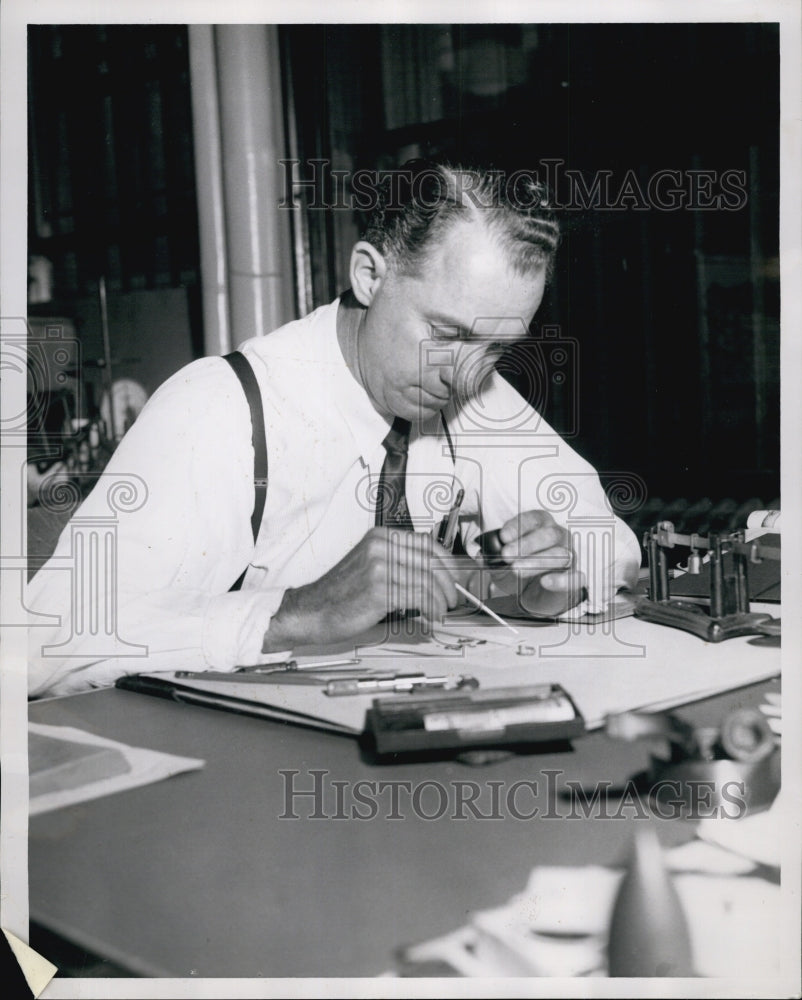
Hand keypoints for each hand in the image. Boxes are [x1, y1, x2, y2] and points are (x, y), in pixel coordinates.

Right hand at [262, 527, 466, 649]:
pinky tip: (431, 615)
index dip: (448, 563)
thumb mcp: (369, 567)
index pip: (427, 543)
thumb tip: (435, 575)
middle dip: (450, 583)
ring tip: (442, 611)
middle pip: (432, 561)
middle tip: (454, 598)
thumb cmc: (339, 595)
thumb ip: (398, 563)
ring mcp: (379, 566)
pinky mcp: (379, 589)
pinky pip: (419, 596)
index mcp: (379, 537)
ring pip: (428, 580)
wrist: (310, 612)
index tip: (456, 578)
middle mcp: (380, 546)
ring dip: (442, 599)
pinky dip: (432, 608)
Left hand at [493, 510, 586, 615]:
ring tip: (516, 569)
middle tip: (505, 554)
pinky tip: (546, 581)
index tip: (503, 536)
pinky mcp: (575, 579)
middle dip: (525, 544)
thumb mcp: (498, 562)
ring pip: (560, 555)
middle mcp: (558, 538)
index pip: (534, 518)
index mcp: (541, 526)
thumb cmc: (519, 570)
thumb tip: (475, 550)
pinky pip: (576, 578)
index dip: (519, 526)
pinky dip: (562, 580)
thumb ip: (487, 555)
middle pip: (548, 534)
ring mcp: (569, 557)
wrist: (532, 595)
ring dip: (536, 561)